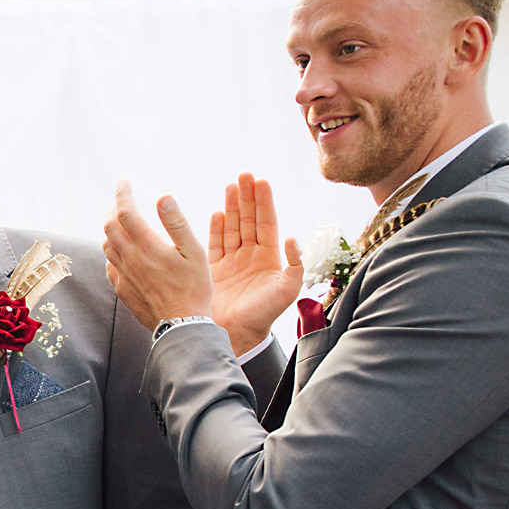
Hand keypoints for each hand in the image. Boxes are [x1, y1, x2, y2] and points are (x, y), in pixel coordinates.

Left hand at [103, 180, 213, 332]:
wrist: (181, 326)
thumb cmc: (194, 288)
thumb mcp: (194, 252)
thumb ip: (177, 223)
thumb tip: (163, 197)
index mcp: (147, 246)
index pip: (125, 212)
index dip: (122, 193)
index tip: (124, 182)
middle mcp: (129, 260)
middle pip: (110, 226)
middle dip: (114, 209)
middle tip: (123, 200)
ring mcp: (123, 276)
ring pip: (107, 245)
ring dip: (111, 229)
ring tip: (122, 222)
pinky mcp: (122, 289)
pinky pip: (109, 265)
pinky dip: (113, 251)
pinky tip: (123, 251)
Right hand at [206, 173, 303, 354]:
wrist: (235, 334)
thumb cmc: (263, 315)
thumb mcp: (286, 291)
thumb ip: (294, 265)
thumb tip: (292, 239)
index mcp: (269, 258)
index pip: (266, 223)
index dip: (264, 202)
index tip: (260, 181)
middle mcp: (251, 256)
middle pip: (249, 220)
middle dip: (247, 197)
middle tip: (244, 175)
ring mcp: (232, 262)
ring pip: (232, 227)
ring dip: (232, 207)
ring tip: (230, 186)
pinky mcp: (214, 270)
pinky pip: (215, 244)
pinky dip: (216, 228)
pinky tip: (217, 212)